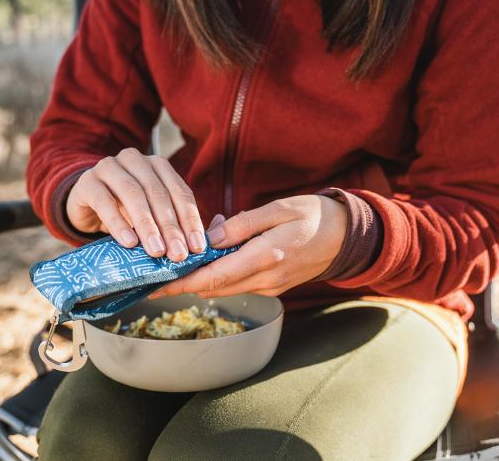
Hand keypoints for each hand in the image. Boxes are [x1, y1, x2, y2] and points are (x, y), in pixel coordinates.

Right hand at [65, 148, 206, 261]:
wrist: (84, 205)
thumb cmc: (124, 212)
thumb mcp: (150, 214)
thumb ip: (170, 224)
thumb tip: (196, 247)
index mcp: (157, 165)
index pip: (179, 191)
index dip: (190, 219)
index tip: (197, 247)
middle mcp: (135, 160)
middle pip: (158, 192)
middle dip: (170, 225)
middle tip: (178, 253)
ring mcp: (109, 167)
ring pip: (133, 193)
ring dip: (147, 225)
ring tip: (157, 251)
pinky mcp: (87, 182)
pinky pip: (104, 201)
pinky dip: (118, 223)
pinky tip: (129, 242)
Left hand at [149, 195, 346, 298]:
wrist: (347, 237)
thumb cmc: (314, 216)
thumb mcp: (278, 209)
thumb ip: (242, 224)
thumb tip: (209, 237)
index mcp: (265, 257)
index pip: (214, 277)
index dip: (181, 283)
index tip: (156, 285)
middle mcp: (266, 279)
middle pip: (213, 288)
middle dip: (181, 285)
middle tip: (151, 278)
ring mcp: (271, 287)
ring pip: (224, 288)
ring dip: (198, 281)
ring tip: (171, 269)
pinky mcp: (273, 287)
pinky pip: (238, 285)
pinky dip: (218, 277)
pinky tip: (207, 260)